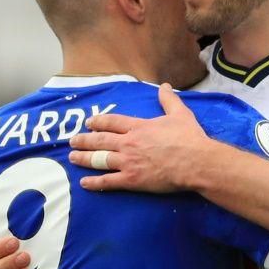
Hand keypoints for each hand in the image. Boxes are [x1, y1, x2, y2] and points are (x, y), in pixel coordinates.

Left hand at [69, 83, 211, 192]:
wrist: (195, 162)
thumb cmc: (189, 138)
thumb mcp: (180, 113)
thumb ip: (168, 100)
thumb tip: (164, 86)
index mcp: (139, 127)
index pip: (112, 122)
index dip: (98, 122)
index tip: (89, 122)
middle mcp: (128, 143)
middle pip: (100, 140)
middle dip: (84, 140)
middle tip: (73, 140)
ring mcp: (128, 162)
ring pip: (99, 159)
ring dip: (83, 158)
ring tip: (73, 157)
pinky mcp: (132, 180)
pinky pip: (108, 181)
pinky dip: (94, 182)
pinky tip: (84, 182)